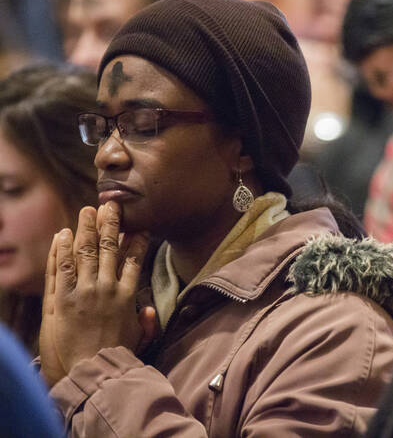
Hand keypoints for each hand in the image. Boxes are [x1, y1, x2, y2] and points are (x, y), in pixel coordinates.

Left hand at [40, 201, 148, 385]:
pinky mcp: (62, 299)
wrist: (92, 370)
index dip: (136, 239)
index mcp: (128, 295)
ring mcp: (85, 291)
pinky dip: (62, 249)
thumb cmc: (116, 356)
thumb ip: (146, 322)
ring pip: (86, 251)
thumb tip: (147, 308)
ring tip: (87, 211)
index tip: (137, 225)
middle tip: (111, 205)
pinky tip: (63, 233)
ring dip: (86, 228)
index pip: (134, 259)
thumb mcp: (138, 339)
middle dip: (111, 224)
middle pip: (109, 247)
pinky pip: (62, 267)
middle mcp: (108, 288)